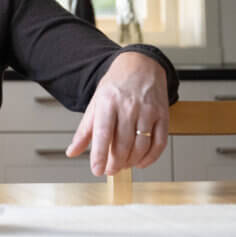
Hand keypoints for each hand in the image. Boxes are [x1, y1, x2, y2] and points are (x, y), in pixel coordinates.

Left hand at [66, 52, 169, 175]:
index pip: (103, 133)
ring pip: (141, 145)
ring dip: (131, 161)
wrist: (140, 65)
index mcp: (107, 102)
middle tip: (110, 170)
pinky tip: (141, 162)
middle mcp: (128, 106)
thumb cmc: (115, 86)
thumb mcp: (95, 103)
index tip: (97, 170)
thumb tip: (72, 152)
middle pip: (123, 143)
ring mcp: (148, 110)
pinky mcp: (163, 115)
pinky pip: (160, 142)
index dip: (99, 155)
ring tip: (123, 166)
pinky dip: (151, 158)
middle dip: (115, 162)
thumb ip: (84, 130)